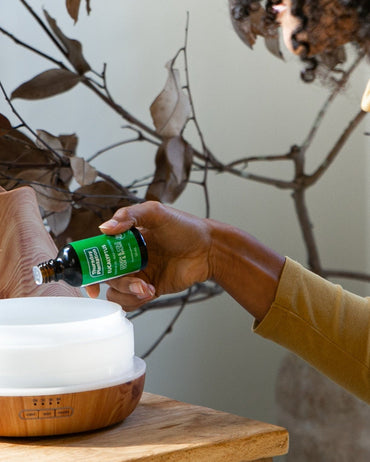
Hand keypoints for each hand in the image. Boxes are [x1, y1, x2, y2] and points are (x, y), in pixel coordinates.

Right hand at [86, 201, 211, 310]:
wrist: (208, 249)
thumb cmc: (184, 227)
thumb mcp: (155, 213)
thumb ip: (129, 216)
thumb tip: (104, 228)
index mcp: (124, 239)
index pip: (98, 253)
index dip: (90, 266)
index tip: (90, 277)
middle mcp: (128, 258)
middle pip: (106, 276)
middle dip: (116, 282)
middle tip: (135, 280)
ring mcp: (138, 274)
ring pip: (116, 292)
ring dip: (127, 293)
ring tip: (146, 287)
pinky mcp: (149, 289)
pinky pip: (131, 302)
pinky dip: (135, 301)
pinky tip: (151, 290)